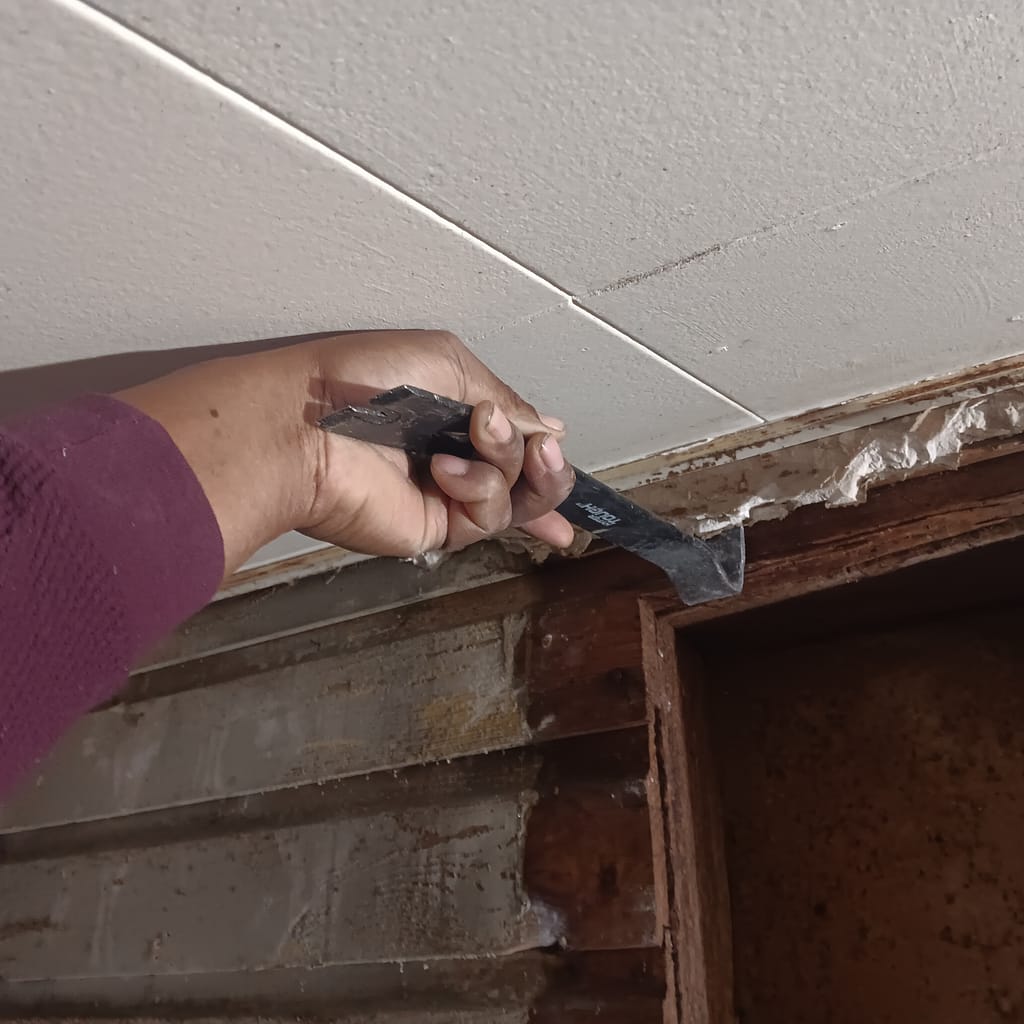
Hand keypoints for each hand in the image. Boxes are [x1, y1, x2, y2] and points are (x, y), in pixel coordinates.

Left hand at [302, 330, 575, 556]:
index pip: (515, 443)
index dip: (545, 454)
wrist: (309, 425)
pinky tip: (445, 469)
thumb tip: (551, 429)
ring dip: (511, 463)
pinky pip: (486, 516)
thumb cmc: (363, 380)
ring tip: (486, 437)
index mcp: (454, 417)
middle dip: (546, 463)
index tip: (557, 450)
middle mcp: (453, 460)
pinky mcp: (435, 529)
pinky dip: (477, 488)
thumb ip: (506, 400)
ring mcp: (445, 497)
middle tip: (541, 447)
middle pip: (529, 480)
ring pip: (516, 500)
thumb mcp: (449, 364)